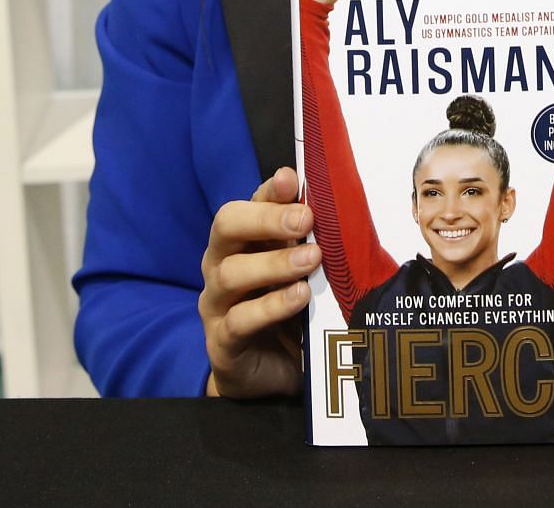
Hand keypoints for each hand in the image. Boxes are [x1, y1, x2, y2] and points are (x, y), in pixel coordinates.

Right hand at [198, 166, 318, 397]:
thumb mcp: (304, 273)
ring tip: (312, 259)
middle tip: (306, 219)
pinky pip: (239, 320)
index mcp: (242, 242)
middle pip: (226, 226)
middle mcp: (221, 265)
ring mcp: (217, 304)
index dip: (269, 191)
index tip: (293, 180)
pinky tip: (299, 297)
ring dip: (273, 263)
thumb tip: (337, 205)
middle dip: (266, 218)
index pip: (248, 203)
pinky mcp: (222, 342)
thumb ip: (311, 243)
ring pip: (230, 272)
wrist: (271, 374)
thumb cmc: (290, 313)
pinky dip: (270, 306)